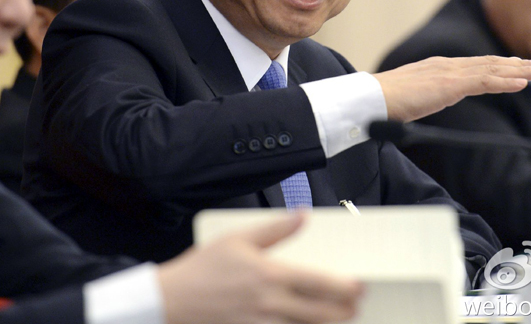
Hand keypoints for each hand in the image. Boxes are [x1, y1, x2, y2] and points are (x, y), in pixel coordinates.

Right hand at [157, 214, 362, 323]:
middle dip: (345, 311)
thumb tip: (302, 216)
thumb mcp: (237, 239)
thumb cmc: (202, 270)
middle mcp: (271, 305)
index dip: (345, 288)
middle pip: (322, 314)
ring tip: (338, 318)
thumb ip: (274, 229)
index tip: (358, 286)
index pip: (320, 284)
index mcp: (270, 276)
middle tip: (355, 305)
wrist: (172, 302)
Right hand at [372, 55, 530, 122]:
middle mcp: (446, 64)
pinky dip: (505, 80)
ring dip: (518, 70)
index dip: (498, 65)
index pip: (474, 65)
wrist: (373, 98)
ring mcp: (450, 72)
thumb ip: (425, 96)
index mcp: (437, 67)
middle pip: (488, 63)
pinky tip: (521, 83)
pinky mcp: (451, 83)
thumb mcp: (412, 98)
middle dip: (515, 64)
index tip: (516, 67)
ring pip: (491, 69)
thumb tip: (427, 103)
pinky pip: (485, 81)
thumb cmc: (385, 102)